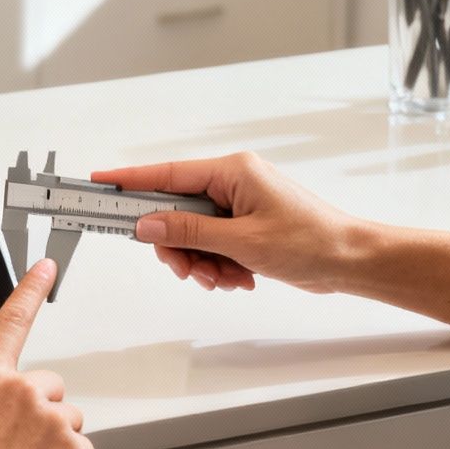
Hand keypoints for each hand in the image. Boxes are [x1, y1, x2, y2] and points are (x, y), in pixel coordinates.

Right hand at [92, 152, 359, 293]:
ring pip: (193, 234)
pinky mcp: (246, 225)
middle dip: (180, 246)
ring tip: (225, 277)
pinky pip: (213, 244)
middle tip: (190, 269)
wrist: (349, 261)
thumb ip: (189, 231)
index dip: (130, 179)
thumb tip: (148, 225)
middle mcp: (233, 181)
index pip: (167, 173)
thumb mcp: (242, 240)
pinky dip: (219, 265)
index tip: (99, 181)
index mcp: (232, 171)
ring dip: (202, 261)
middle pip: (177, 212)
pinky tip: (239, 277)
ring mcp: (240, 204)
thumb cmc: (311, 241)